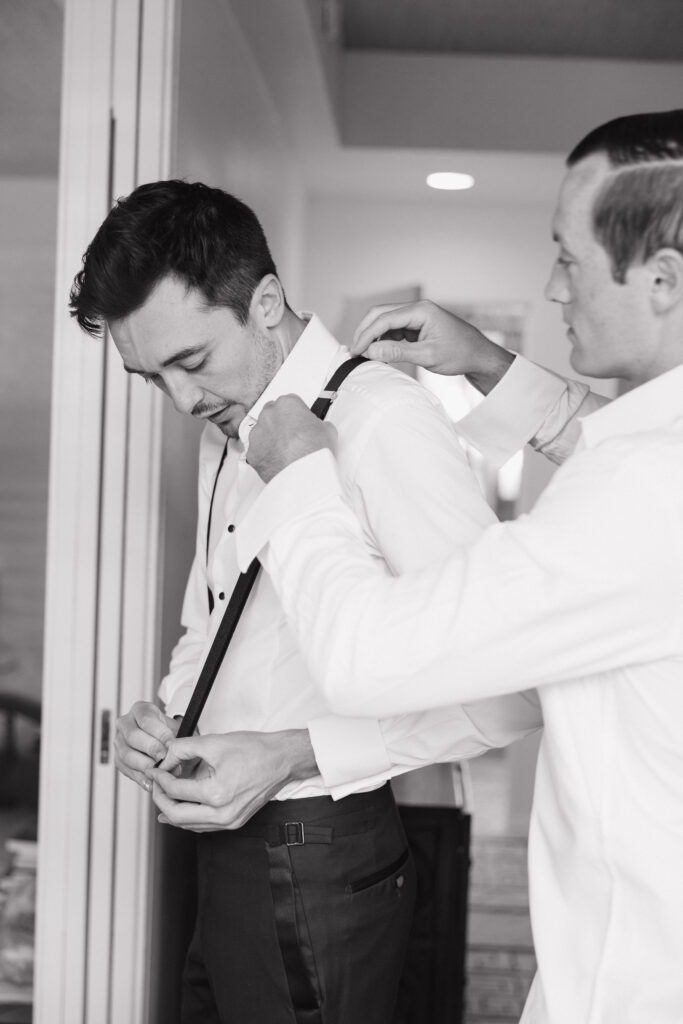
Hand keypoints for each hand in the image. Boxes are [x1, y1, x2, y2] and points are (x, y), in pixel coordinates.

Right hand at [114, 700, 178, 791]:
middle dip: (151, 749)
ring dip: (145, 765)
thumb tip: (176, 746)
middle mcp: (125, 724)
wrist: (164, 746)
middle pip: (133, 736)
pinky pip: (126, 770)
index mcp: (140, 710)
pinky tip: (151, 781)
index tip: (171, 744)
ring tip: (160, 772)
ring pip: (127, 755)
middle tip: (164, 758)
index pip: (146, 719)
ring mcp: (119, 742)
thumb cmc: (170, 735)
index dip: (159, 733)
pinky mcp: (118, 760)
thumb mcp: (177, 729)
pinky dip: (140, 777)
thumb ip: (177, 736)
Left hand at [146, 729, 317, 830]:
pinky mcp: (235, 821)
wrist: (282, 759)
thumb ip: (183, 748)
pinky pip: (203, 826)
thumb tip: (165, 757)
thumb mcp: (214, 742)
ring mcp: (230, 821)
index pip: (176, 791)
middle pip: (177, 815)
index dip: (160, 779)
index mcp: (217, 794)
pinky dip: (188, 818)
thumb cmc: (255, 750)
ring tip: (162, 795)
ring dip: (172, 811)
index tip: (154, 770)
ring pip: (189, 825)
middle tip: (155, 784)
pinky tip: (179, 811)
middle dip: (160, 799)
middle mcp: (223, 814)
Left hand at [247, 395, 336, 482]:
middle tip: (294, 437)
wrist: (304, 475)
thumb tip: (318, 429)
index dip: (297, 414)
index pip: (290, 402)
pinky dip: (266, 455)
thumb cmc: (314, 451)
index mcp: (287, 404)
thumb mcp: (328, 430)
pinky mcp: (252, 452)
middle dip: (281, 424)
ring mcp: (257, 434)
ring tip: (287, 452)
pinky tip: (279, 461)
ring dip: (272, 439)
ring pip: (263, 433)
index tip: (301, 422)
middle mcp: (268, 415)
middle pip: (273, 414)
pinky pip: (258, 451)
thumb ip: (318, 424)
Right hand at [351, 300, 514, 393]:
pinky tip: (377, 353)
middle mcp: (417, 309)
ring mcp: (416, 317)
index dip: (366, 335)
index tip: (356, 351)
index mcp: (421, 310)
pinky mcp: (416, 326)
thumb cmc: (460, 353)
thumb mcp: (428, 356)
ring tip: (363, 355)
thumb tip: (370, 352)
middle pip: (380, 314)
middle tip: (354, 352)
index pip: (384, 318)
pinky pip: (393, 330)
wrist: (478, 356)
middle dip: (365, 332)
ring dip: (373, 337)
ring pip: (385, 322)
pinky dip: (383, 341)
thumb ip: (397, 353)